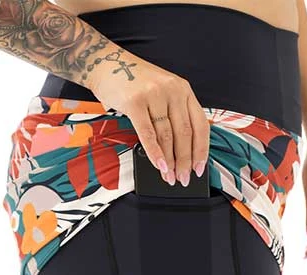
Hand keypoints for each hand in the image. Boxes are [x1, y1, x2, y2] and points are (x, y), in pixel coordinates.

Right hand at [89, 52, 209, 186]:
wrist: (105, 63)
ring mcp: (154, 95)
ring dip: (169, 161)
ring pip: (167, 136)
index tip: (200, 168)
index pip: (200, 125)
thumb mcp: (162, 93)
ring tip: (169, 177)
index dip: (201, 150)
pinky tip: (159, 165)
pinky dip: (155, 153)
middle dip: (185, 161)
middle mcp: (173, 90)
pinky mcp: (135, 102)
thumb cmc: (134, 83)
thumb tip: (178, 153)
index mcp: (184, 90)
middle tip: (183, 179)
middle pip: (185, 134)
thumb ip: (173, 115)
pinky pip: (148, 134)